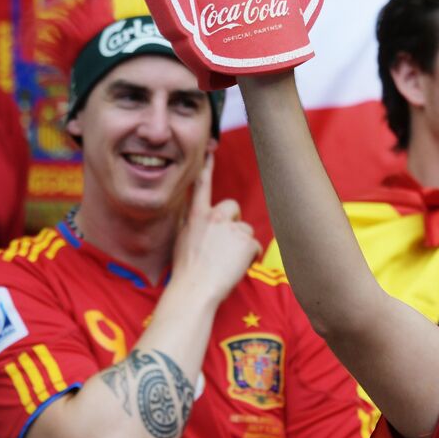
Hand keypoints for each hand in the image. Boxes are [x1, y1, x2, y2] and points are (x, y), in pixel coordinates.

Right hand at [171, 154, 260, 302]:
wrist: (195, 289)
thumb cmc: (187, 270)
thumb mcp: (184, 240)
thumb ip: (195, 225)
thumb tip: (205, 221)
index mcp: (196, 216)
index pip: (201, 185)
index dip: (206, 167)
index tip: (209, 148)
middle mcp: (214, 217)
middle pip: (233, 207)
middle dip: (233, 222)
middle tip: (224, 243)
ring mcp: (232, 227)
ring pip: (245, 229)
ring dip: (241, 243)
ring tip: (226, 261)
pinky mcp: (247, 240)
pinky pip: (254, 246)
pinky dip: (250, 257)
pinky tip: (237, 267)